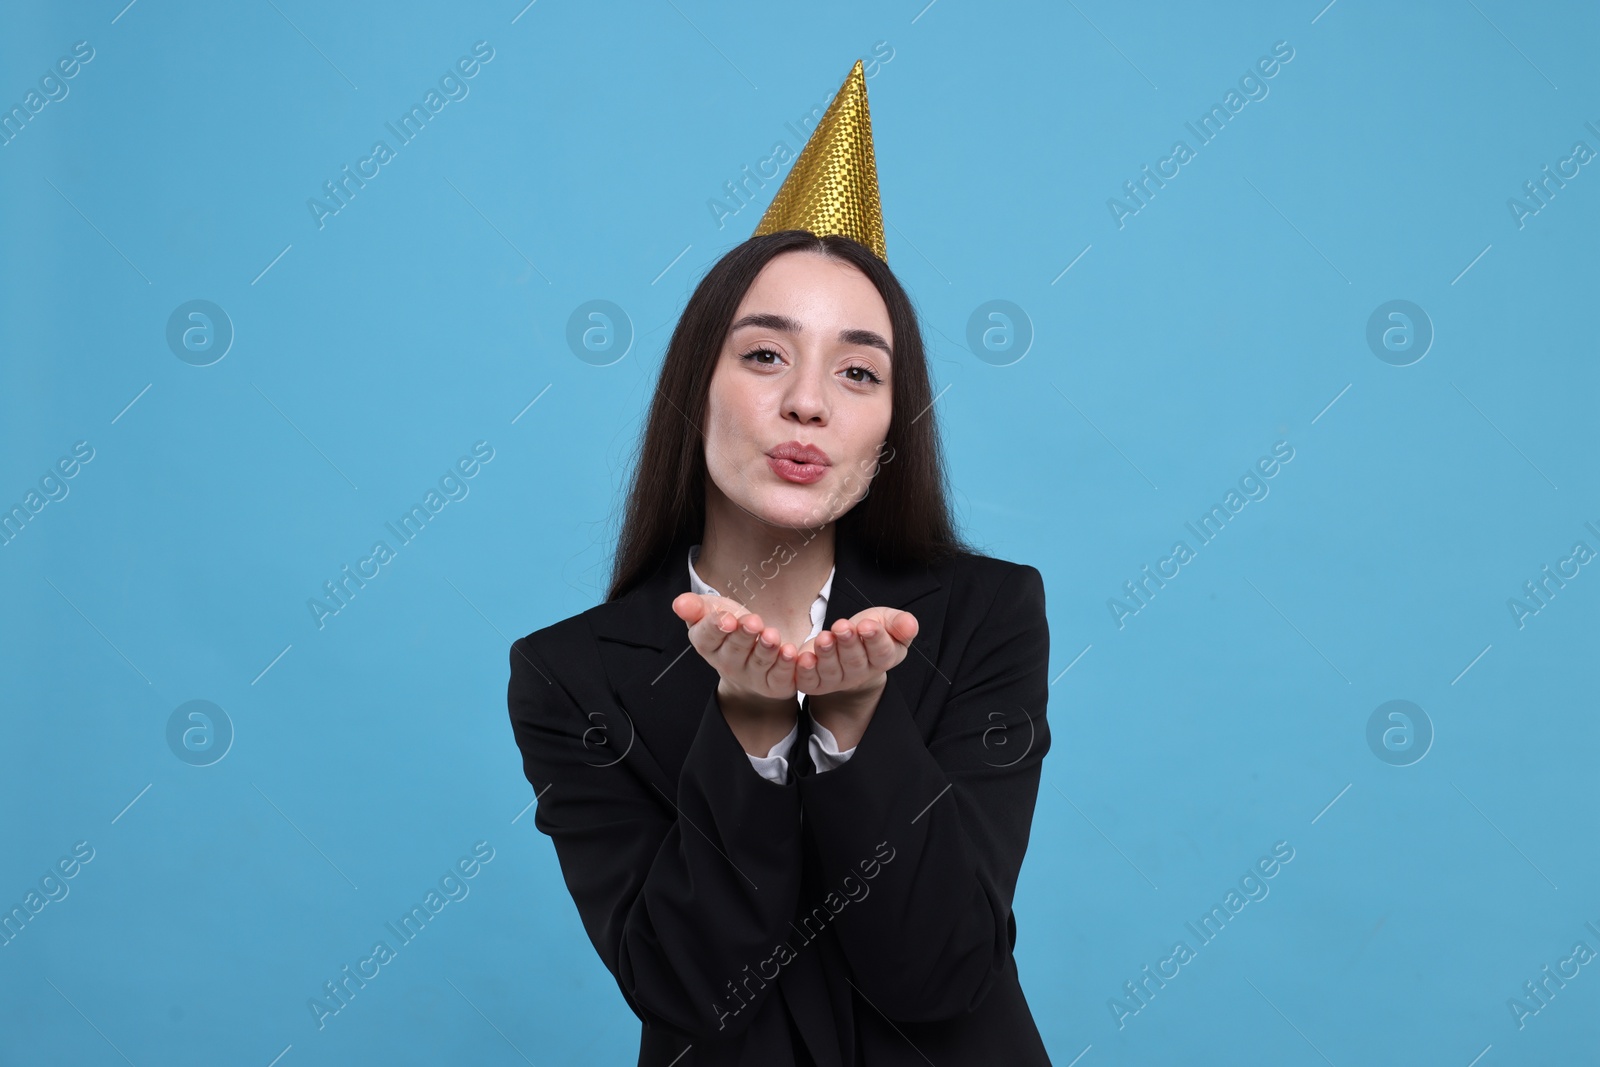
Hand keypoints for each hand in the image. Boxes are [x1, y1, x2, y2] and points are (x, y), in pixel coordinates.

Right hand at [673, 591, 807, 758]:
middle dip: (743, 636)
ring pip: (758, 662)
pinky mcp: (774, 683)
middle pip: (734, 649)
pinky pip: (779, 676)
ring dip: (765, 649)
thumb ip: (695, 607)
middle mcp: (728, 663)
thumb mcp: (711, 612)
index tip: (726, 618)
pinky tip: (790, 652)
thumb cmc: (730, 630)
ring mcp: (751, 675)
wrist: (750, 660)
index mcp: (708, 645)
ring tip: (772, 636)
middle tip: (752, 622)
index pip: (707, 637)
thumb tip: (678, 603)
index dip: (715, 628)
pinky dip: (785, 665)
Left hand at [794, 607, 918, 698]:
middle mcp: (860, 672)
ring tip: (824, 638)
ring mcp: (837, 680)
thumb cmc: (868, 631)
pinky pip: (809, 681)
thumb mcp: (887, 621)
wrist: (846, 648)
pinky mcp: (816, 683)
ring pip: (832, 670)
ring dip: (826, 654)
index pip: (881, 652)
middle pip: (855, 661)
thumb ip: (900, 623)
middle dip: (848, 644)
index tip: (867, 626)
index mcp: (883, 657)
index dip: (874, 639)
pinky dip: (805, 671)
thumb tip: (910, 625)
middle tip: (842, 627)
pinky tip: (803, 658)